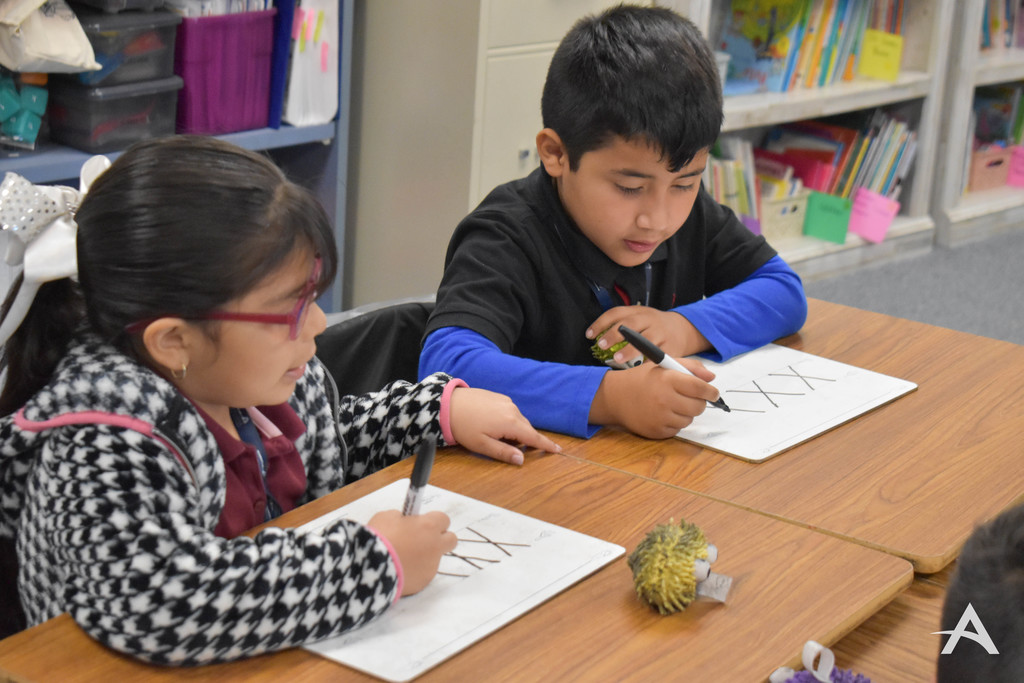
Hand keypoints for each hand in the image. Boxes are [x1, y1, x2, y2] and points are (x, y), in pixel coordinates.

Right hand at [368, 509, 457, 595]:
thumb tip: (404, 521)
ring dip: (424, 557)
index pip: (444, 519)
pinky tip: (399, 570)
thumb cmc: (379, 537)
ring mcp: (432, 565)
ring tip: (402, 558)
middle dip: (440, 539)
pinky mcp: (424, 582)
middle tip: (423, 540)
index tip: (422, 524)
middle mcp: (435, 545)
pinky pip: (423, 573)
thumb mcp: (387, 517)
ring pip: (435, 558)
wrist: (371, 566)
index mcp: (429, 526)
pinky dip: (415, 571)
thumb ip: (401, 517)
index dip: (432, 521)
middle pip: (451, 539)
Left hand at [448, 387, 561, 464]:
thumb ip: (504, 453)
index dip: (546, 445)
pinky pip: (510, 412)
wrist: (447, 404)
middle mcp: (512, 409)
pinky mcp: (498, 397)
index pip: (533, 437)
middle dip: (525, 440)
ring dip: (515, 430)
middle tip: (514, 450)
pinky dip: (508, 421)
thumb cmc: (463, 427)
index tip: (558, 450)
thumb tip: (521, 460)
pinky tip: (493, 425)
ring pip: (518, 420)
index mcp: (510, 422)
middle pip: (527, 429)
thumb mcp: (482, 445)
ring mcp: (505, 401)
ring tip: (497, 438)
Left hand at [585, 306, 710, 363]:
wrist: (684, 329)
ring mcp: (661, 333)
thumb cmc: (654, 326)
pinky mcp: (671, 347)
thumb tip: (596, 338)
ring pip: (645, 340)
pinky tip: (636, 372)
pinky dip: (647, 364)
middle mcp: (649, 320)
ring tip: (617, 359)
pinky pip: (658, 356)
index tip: (589, 335)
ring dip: (630, 349)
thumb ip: (622, 324)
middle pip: (630, 324)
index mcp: (638, 311)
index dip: (601, 323)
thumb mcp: (640, 317)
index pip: (616, 313)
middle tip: (601, 345)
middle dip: (614, 334)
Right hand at [589, 356, 718, 438]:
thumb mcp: (663, 366)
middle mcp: (664, 399)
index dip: (710, 391)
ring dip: (685, 413)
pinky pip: (677, 430)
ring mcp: (660, 417)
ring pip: (689, 419)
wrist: (614, 396)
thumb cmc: (642, 379)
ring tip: (671, 404)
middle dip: (698, 402)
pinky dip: (674, 422)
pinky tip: (663, 414)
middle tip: (689, 398)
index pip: (699, 388)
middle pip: (698, 406)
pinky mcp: (656, 431)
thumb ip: (690, 367)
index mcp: (667, 379)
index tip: (714, 393)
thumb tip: (711, 379)